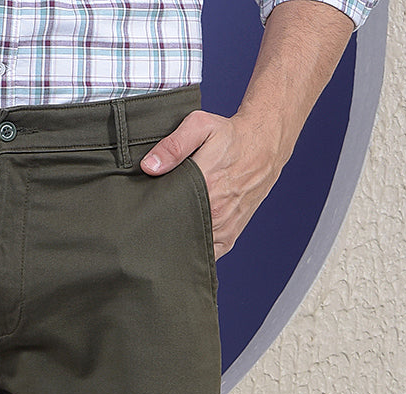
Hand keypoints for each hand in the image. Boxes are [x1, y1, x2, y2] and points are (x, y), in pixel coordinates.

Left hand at [139, 110, 285, 259]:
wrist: (265, 145)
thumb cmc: (231, 135)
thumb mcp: (201, 126)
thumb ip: (174, 145)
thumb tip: (149, 166)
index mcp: (206, 184)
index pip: (169, 212)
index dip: (152, 217)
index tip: (140, 217)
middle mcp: (217, 210)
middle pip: (177, 232)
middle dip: (161, 232)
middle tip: (146, 228)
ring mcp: (224, 227)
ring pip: (191, 247)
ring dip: (176, 244)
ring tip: (162, 236)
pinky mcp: (229, 237)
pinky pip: (208, 255)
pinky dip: (194, 253)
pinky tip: (181, 245)